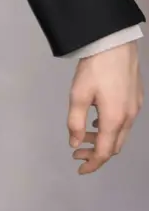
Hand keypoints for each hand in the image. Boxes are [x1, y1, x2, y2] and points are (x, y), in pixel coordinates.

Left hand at [67, 40, 142, 172]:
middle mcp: (128, 116)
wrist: (115, 41)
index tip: (80, 169)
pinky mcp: (135, 97)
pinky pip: (125, 121)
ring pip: (120, 134)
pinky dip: (110, 128)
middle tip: (77, 153)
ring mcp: (134, 106)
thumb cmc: (96, 67)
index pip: (104, 152)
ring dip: (103, 140)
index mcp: (114, 119)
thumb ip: (75, 123)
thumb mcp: (78, 97)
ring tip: (84, 135)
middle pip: (114, 147)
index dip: (92, 164)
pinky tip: (97, 121)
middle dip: (96, 154)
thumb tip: (75, 142)